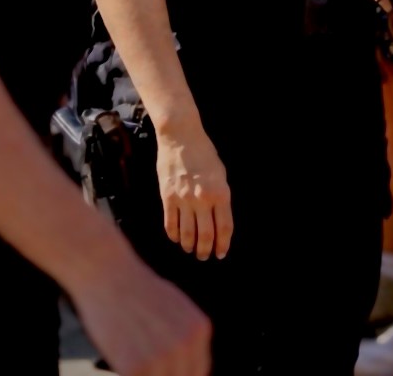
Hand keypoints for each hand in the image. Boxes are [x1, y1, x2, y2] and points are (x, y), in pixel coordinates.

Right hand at [71, 244, 211, 375]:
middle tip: (147, 367)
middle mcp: (187, 345)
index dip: (180, 375)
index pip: (198, 372)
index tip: (165, 371)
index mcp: (200, 329)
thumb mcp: (175, 306)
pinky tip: (121, 361)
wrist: (108, 274)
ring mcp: (162, 357)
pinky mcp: (136, 368)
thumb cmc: (137, 290)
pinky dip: (128, 374)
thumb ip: (186, 335)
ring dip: (146, 375)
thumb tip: (190, 363)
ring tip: (133, 360)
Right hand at [155, 124, 232, 260]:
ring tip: (191, 250)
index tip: (221, 253)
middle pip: (205, 236)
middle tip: (204, 257)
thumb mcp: (220, 172)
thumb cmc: (204, 152)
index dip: (223, 244)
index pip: (224, 227)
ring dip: (189, 247)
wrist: (180, 136)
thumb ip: (220, 196)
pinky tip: (177, 238)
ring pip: (187, 234)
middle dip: (205, 251)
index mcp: (220, 192)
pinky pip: (170, 224)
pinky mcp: (167, 197)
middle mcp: (203, 199)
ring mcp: (184, 199)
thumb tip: (219, 219)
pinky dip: (174, 236)